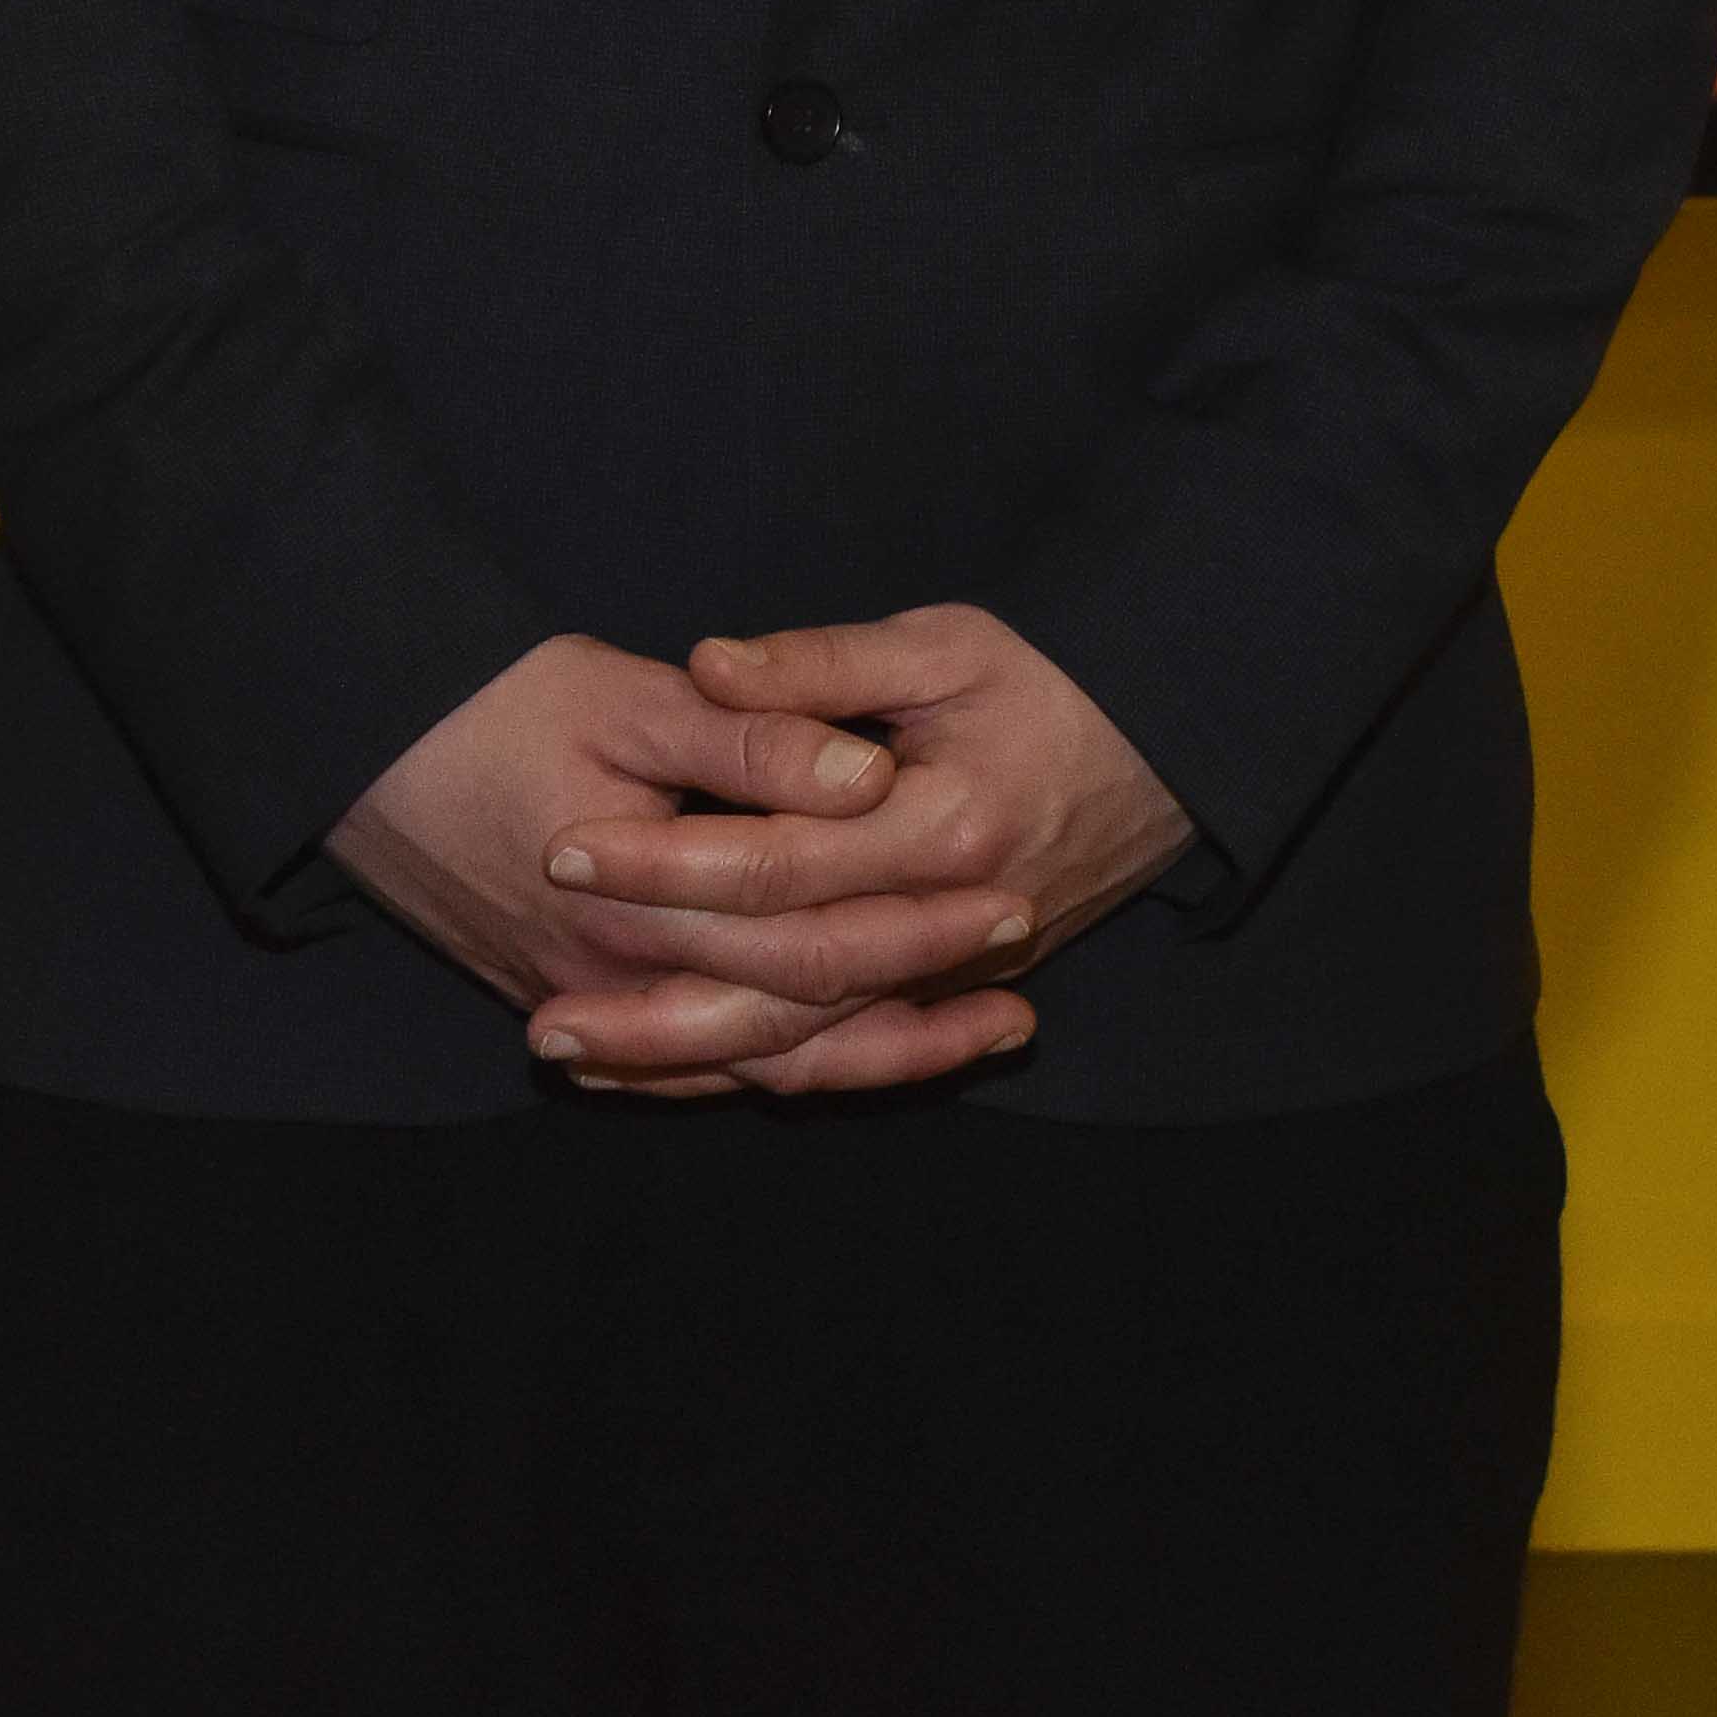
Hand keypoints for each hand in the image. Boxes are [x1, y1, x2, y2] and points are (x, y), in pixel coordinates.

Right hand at [326, 634, 1029, 1095]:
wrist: (358, 752)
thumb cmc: (494, 708)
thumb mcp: (626, 699)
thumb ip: (752, 740)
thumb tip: (866, 777)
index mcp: (642, 907)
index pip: (813, 944)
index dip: (920, 931)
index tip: (1010, 898)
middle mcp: (616, 984)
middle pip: (795, 1029)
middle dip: (917, 1008)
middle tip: (1020, 975)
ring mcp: (589, 1010)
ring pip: (749, 1071)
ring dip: (868, 1059)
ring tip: (976, 1036)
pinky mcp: (571, 1007)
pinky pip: (691, 1075)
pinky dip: (778, 1071)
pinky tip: (847, 1057)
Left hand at [514, 603, 1194, 1097]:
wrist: (1174, 749)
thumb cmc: (1054, 680)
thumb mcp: (947, 643)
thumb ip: (822, 664)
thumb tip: (707, 664)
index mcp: (943, 825)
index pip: (780, 860)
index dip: (668, 860)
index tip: (566, 849)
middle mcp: (951, 921)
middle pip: (783, 980)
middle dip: (656, 999)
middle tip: (542, 1011)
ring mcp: (959, 974)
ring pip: (810, 1043)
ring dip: (689, 1059)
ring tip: (576, 1056)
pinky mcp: (955, 995)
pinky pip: (844, 1053)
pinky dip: (753, 1067)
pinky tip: (666, 1072)